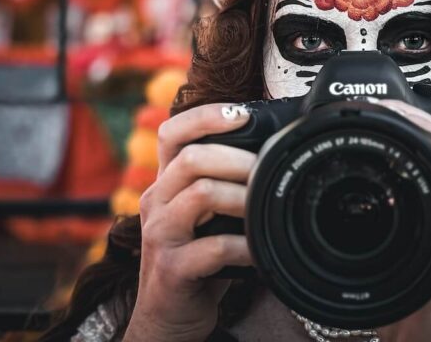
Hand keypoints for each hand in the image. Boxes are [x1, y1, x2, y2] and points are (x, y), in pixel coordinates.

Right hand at [123, 103, 255, 341]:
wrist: (168, 317)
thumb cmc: (197, 259)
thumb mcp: (205, 215)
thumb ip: (222, 183)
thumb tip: (273, 152)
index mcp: (166, 183)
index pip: (173, 132)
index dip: (205, 116)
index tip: (243, 113)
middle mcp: (157, 201)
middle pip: (190, 157)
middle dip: (237, 158)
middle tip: (266, 169)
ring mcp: (160, 235)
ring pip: (201, 193)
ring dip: (242, 197)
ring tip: (265, 206)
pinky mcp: (170, 269)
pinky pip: (212, 248)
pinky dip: (245, 246)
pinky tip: (260, 250)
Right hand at [375, 100, 430, 341]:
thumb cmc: (428, 334)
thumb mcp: (391, 298)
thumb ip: (375, 263)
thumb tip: (352, 230)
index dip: (422, 125)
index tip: (390, 108)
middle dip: (423, 122)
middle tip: (388, 105)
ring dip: (430, 138)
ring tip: (397, 121)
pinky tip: (410, 158)